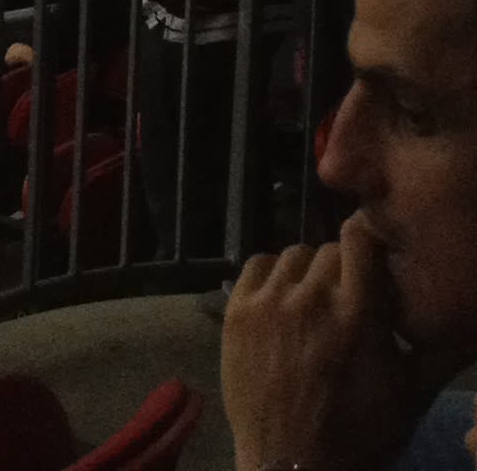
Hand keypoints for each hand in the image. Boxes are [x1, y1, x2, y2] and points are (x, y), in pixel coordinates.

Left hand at [227, 218, 472, 470]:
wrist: (297, 463)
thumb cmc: (364, 428)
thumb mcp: (416, 388)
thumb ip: (444, 345)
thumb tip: (470, 313)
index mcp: (359, 312)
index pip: (360, 239)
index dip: (371, 241)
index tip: (379, 255)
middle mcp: (311, 300)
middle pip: (329, 249)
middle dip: (347, 267)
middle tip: (355, 293)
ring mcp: (268, 305)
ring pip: (292, 255)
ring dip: (310, 271)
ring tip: (321, 300)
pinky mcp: (235, 315)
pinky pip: (256, 268)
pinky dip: (274, 276)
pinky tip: (288, 300)